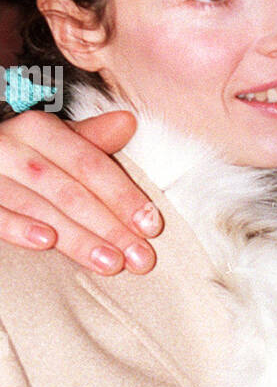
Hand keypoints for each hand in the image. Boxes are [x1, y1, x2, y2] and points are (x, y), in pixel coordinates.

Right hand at [0, 108, 160, 272]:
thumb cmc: (23, 155)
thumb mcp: (54, 140)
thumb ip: (91, 139)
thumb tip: (128, 122)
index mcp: (39, 129)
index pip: (90, 165)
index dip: (123, 195)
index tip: (152, 226)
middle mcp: (13, 147)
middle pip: (71, 191)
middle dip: (110, 227)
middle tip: (141, 258)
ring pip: (40, 208)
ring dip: (78, 238)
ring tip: (110, 263)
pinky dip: (21, 229)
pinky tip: (47, 243)